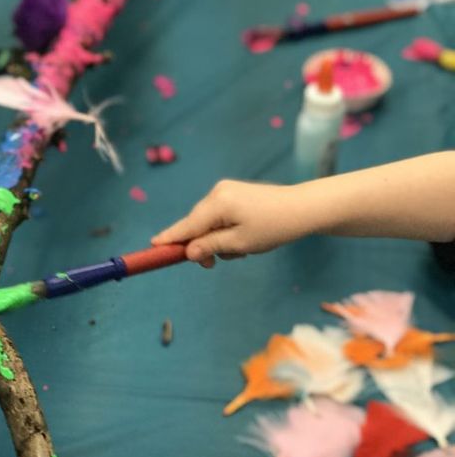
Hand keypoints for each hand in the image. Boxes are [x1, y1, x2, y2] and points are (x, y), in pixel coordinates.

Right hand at [152, 179, 308, 267]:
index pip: (186, 225)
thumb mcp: (239, 243)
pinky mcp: (235, 193)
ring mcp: (226, 190)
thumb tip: (188, 251)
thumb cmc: (273, 227)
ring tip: (242, 249)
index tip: (153, 246)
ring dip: (217, 240)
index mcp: (217, 203)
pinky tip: (244, 238)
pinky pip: (220, 216)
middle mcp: (217, 192)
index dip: (170, 238)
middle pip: (196, 224)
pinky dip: (225, 230)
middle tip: (213, 265)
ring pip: (208, 222)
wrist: (303, 208)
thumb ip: (210, 247)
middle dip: (202, 246)